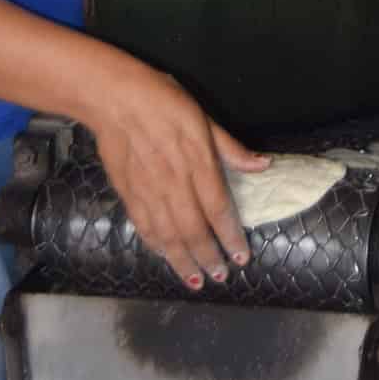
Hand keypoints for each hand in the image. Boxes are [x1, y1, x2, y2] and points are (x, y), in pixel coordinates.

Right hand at [91, 63, 266, 288]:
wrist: (115, 99)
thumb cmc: (165, 100)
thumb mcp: (204, 116)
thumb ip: (230, 147)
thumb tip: (263, 165)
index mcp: (197, 161)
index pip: (218, 208)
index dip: (230, 236)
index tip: (241, 257)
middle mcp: (174, 183)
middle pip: (194, 230)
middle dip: (209, 257)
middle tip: (221, 276)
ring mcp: (148, 192)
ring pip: (168, 236)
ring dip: (183, 262)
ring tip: (196, 280)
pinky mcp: (128, 194)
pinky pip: (144, 228)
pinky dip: (156, 247)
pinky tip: (166, 256)